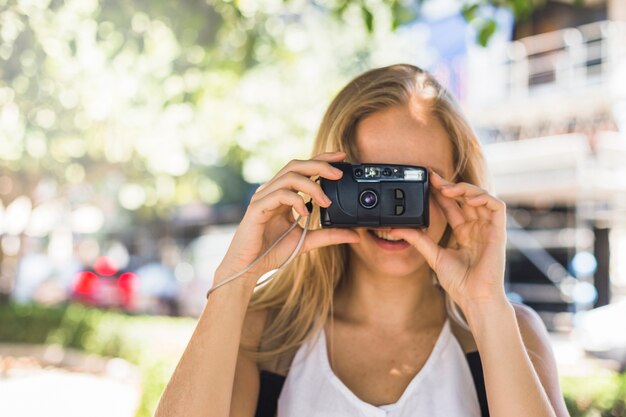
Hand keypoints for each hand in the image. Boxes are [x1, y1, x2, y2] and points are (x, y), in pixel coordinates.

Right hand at [215, 151, 359, 287]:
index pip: (303, 168)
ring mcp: (263, 198)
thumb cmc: (271, 252)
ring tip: (326, 202)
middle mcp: (272, 191)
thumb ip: (329, 235)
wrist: (247, 267)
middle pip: (296, 165)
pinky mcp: (257, 209)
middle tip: (338, 173)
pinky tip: (306, 213)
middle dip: (319, 165)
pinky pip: (279, 195)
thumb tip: (355, 234)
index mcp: (283, 194)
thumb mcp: (307, 241)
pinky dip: (296, 201)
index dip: (321, 159)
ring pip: (289, 177)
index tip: (342, 156)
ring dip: (311, 186)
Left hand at [388, 170, 506, 312]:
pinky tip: (468, 198)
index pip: (451, 205)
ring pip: (480, 197)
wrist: (475, 298)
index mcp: (463, 233)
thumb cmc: (459, 282)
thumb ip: (418, 239)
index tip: (425, 181)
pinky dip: (483, 197)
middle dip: (449, 185)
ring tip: (447, 188)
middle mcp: (476, 228)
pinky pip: (496, 207)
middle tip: (432, 178)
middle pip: (464, 198)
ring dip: (464, 188)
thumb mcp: (433, 256)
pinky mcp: (498, 231)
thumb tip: (397, 228)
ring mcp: (487, 228)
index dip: (440, 192)